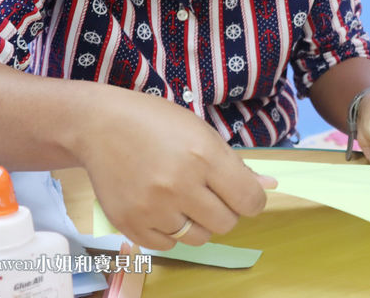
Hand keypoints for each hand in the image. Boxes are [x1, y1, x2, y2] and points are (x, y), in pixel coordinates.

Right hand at [77, 88, 274, 249]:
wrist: (100, 126)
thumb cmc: (157, 124)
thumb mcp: (203, 133)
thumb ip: (236, 165)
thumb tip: (269, 186)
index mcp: (204, 156)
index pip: (249, 200)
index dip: (251, 200)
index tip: (241, 194)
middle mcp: (179, 185)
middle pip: (226, 223)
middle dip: (224, 210)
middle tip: (207, 192)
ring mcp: (152, 208)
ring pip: (198, 238)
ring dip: (197, 223)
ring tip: (182, 198)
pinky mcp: (129, 223)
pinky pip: (168, 246)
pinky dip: (170, 231)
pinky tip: (161, 206)